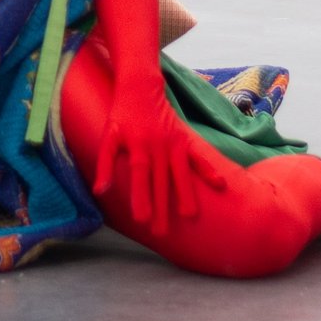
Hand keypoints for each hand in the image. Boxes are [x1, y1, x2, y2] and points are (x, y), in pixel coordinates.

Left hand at [93, 68, 222, 239]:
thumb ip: (104, 164)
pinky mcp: (185, 139)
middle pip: (160, 181)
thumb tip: (100, 191)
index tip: (142, 220)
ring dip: (186, 194)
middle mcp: (157, 147)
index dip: (141, 197)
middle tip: (162, 233)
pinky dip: (209, 170)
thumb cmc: (122, 116)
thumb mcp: (108, 136)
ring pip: (180, 173)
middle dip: (161, 208)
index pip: (140, 177)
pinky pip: (199, 156)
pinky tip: (220, 185)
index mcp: (137, 148)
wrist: (140, 87)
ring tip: (190, 216)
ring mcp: (173, 144)